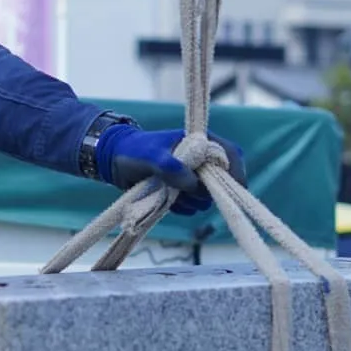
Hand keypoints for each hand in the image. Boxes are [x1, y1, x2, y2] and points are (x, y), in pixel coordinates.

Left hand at [92, 125, 245, 216]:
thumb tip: (193, 184)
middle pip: (221, 183)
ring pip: (205, 198)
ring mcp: (192, 177)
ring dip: (189, 201)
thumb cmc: (134, 151)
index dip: (236, 173)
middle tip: (184, 191)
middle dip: (204, 192)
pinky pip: (192, 207)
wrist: (114, 161)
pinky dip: (181, 208)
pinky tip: (166, 200)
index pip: (231, 155)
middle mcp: (201, 161)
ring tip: (169, 193)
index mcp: (200, 142)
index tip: (230, 191)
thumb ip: (171, 167)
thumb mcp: (151, 156)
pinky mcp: (183, 192)